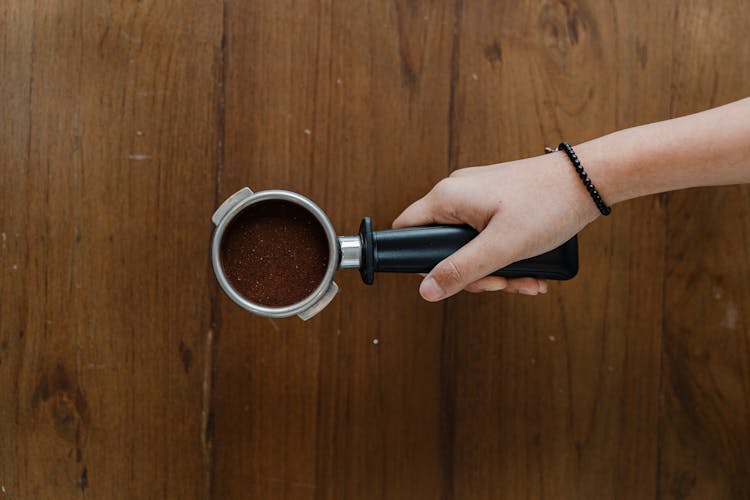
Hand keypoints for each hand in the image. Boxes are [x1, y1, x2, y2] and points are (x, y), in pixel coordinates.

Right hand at [392, 152, 599, 300]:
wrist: (589, 179)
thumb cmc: (547, 205)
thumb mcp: (501, 247)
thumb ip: (460, 270)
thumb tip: (425, 290)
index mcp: (448, 197)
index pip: (406, 230)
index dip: (418, 262)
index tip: (449, 281)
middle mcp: (457, 193)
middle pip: (442, 246)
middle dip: (472, 274)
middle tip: (500, 284)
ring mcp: (478, 196)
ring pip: (469, 245)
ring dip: (495, 270)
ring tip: (524, 280)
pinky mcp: (497, 201)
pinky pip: (488, 236)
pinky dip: (506, 256)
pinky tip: (531, 270)